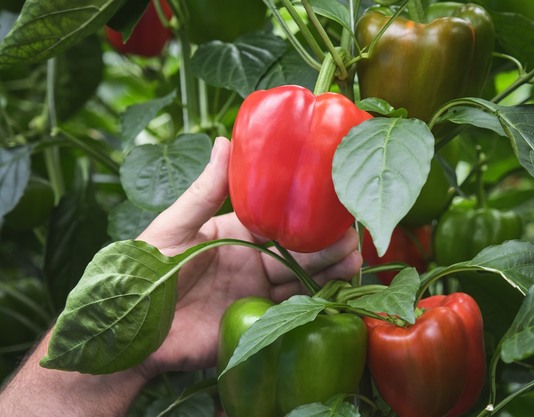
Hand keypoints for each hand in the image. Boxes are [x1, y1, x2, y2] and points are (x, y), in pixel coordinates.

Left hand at [136, 136, 361, 377]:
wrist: (132, 338)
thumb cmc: (143, 275)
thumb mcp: (175, 228)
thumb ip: (204, 192)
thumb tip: (225, 139)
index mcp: (237, 231)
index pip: (281, 218)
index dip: (308, 212)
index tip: (334, 205)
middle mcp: (253, 259)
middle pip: (300, 248)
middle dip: (328, 242)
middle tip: (352, 238)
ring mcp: (257, 291)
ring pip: (304, 277)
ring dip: (332, 268)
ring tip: (354, 261)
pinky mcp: (258, 322)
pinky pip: (294, 309)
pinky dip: (318, 299)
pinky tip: (339, 290)